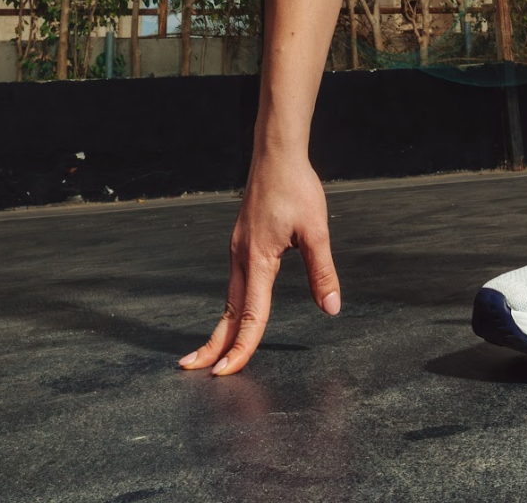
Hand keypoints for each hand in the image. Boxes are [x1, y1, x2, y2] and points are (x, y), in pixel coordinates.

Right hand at [180, 150, 341, 375]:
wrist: (276, 154)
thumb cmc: (296, 188)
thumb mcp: (316, 230)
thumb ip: (322, 271)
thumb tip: (331, 308)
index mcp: (258, 259)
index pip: (251, 314)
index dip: (242, 347)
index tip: (226, 372)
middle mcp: (241, 258)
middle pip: (228, 312)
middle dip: (213, 345)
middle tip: (194, 372)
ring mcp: (238, 250)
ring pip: (228, 299)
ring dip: (220, 328)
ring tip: (209, 354)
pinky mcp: (242, 243)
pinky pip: (234, 284)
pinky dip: (230, 308)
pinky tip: (234, 315)